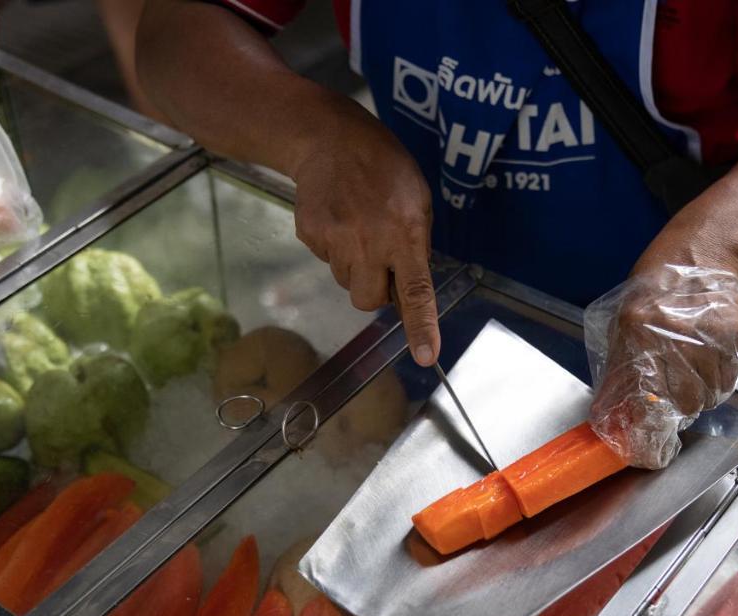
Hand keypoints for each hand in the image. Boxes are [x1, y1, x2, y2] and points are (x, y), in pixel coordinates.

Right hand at [289, 101, 439, 365]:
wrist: (329, 138)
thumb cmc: (383, 167)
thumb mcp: (417, 198)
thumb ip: (415, 242)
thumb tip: (409, 285)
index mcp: (404, 233)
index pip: (416, 290)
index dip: (421, 326)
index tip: (426, 354)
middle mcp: (370, 241)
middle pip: (369, 300)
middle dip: (375, 290)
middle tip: (379, 259)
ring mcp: (335, 239)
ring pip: (347, 281)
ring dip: (355, 265)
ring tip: (358, 225)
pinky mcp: (310, 234)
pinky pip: (326, 260)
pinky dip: (334, 247)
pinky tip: (339, 216)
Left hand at [586, 263, 737, 468]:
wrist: (697, 255)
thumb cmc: (654, 289)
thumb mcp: (623, 324)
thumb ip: (617, 369)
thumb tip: (607, 413)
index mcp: (638, 329)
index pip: (645, 394)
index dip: (649, 419)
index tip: (650, 433)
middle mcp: (674, 332)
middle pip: (684, 401)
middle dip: (679, 408)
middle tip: (675, 396)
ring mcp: (707, 333)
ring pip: (710, 393)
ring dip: (702, 394)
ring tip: (694, 374)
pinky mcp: (734, 332)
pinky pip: (730, 376)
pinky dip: (722, 380)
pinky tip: (711, 363)